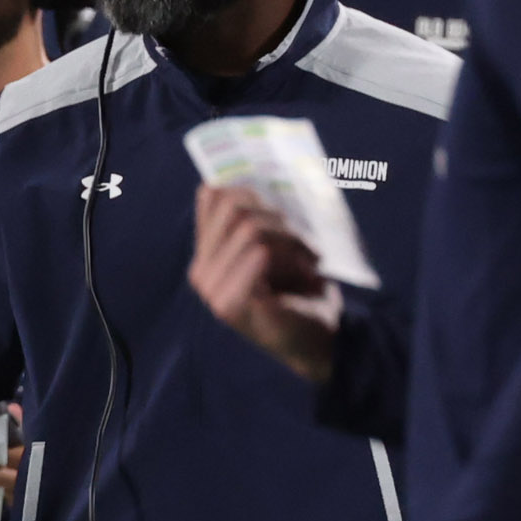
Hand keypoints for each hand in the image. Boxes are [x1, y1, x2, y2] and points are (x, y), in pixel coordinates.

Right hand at [190, 184, 338, 383]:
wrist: (320, 334)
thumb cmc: (299, 288)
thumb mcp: (272, 243)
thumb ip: (244, 217)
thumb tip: (212, 185)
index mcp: (205, 254)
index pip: (216, 198)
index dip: (256, 194)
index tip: (284, 215)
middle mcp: (200, 271)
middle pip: (235, 208)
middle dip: (279, 217)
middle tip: (303, 242)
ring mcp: (211, 290)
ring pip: (250, 229)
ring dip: (291, 239)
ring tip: (308, 261)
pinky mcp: (229, 304)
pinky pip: (258, 253)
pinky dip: (290, 256)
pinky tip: (305, 273)